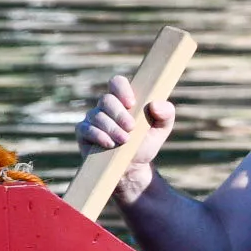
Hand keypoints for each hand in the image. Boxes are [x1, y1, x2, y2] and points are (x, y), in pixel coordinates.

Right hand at [77, 73, 174, 203]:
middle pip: (107, 100)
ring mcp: (93, 118)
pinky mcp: (84, 133)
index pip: (117, 82)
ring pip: (97, 116)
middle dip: (119, 114)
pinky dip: (98, 135)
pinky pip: (86, 129)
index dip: (122, 89)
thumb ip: (166, 114)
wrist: (132, 167)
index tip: (132, 103)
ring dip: (112, 128)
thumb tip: (155, 105)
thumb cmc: (145, 143)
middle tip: (131, 128)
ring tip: (125, 140)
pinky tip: (109, 144)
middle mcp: (106, 106)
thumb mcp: (161, 129)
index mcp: (123, 99)